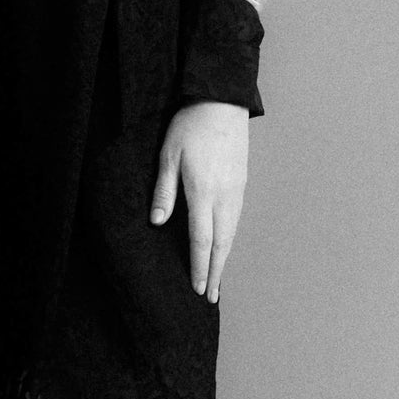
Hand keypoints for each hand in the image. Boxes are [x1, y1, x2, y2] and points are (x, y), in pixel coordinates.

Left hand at [149, 102, 248, 301]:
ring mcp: (236, 190)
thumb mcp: (168, 155)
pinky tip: (224, 247)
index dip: (199, 266)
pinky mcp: (241, 183)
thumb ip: (164, 190)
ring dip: (224, 259)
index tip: (198, 288)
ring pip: (232, 233)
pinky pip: (236, 220)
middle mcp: (224, 195)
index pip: (201, 239)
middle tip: (211, 297)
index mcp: (203, 191)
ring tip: (218, 280)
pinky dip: (230, 240)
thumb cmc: (190, 125)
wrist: (223, 101)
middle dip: (216, 272)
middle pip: (221, 243)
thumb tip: (157, 222)